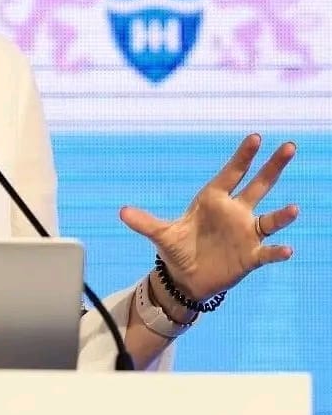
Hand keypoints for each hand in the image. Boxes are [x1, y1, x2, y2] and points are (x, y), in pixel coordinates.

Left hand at [119, 134, 296, 301]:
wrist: (186, 277)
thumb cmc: (177, 248)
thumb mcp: (160, 234)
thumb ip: (144, 222)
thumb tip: (121, 212)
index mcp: (212, 200)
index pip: (231, 173)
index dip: (243, 156)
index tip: (256, 137)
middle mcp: (234, 212)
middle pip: (259, 186)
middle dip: (273, 167)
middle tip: (290, 146)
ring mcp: (245, 234)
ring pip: (269, 220)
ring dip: (282, 215)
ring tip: (293, 209)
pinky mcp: (251, 256)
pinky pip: (268, 252)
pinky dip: (277, 251)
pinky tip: (286, 249)